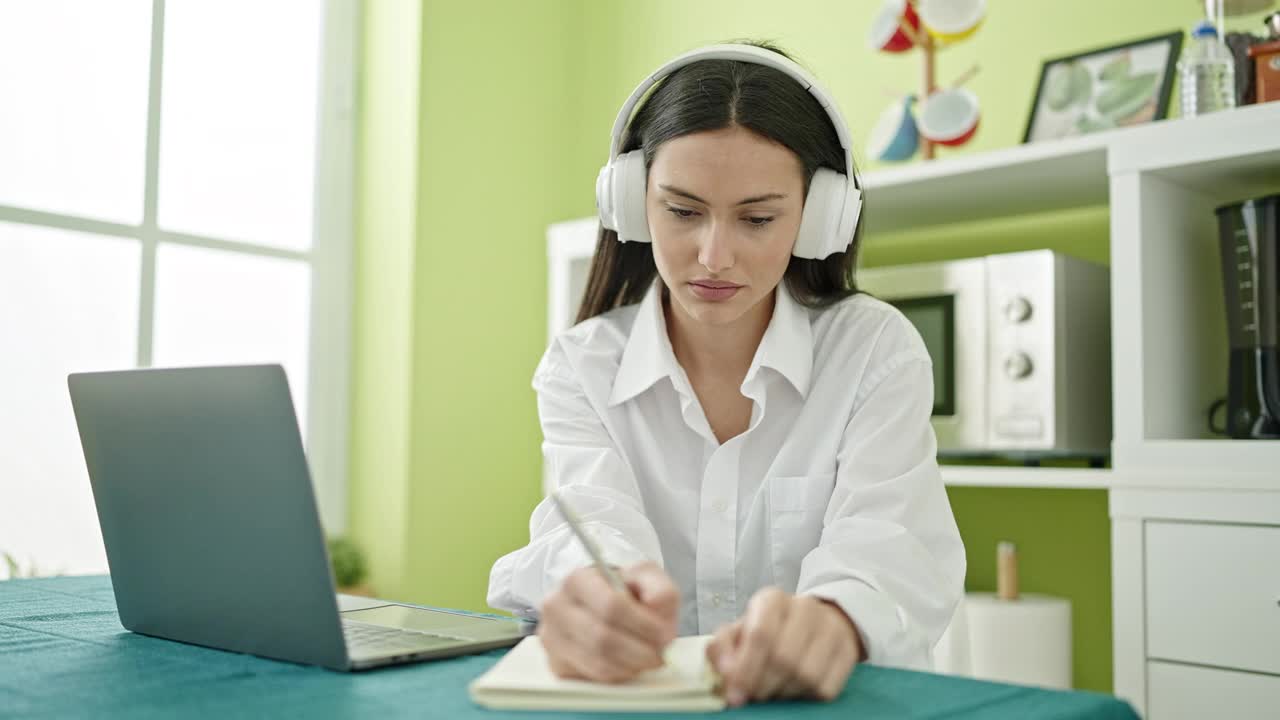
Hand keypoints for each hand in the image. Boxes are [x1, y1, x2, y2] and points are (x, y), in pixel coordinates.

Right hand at [538, 561, 679, 682]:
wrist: (604, 604)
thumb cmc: (625, 591)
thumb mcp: (647, 578)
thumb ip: (659, 589)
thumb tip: (655, 608)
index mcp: (578, 579)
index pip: (611, 606)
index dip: (642, 624)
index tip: (663, 633)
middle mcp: (557, 607)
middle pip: (603, 638)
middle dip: (640, 650)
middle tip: (660, 653)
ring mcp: (552, 637)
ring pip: (597, 662)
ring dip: (631, 665)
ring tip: (648, 658)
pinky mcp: (556, 663)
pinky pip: (591, 677)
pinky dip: (618, 675)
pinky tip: (628, 664)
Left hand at [706, 587, 863, 705]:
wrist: (816, 623)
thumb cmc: (770, 631)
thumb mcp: (739, 631)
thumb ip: (723, 648)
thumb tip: (724, 672)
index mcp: (772, 600)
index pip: (761, 635)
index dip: (745, 670)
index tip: (734, 695)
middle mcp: (805, 608)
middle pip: (783, 658)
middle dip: (763, 685)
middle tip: (753, 697)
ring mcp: (831, 630)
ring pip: (806, 675)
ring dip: (784, 693)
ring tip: (773, 692)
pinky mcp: (847, 653)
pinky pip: (826, 688)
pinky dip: (806, 698)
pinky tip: (794, 692)